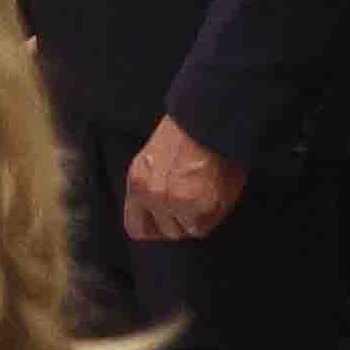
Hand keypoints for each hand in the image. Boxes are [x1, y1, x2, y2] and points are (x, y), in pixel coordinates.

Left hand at [124, 120, 243, 244]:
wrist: (210, 118)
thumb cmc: (189, 131)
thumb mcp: (156, 158)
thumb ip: (153, 187)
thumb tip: (160, 210)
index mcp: (138, 180)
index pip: (136, 226)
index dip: (154, 227)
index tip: (166, 220)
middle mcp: (153, 194)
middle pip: (166, 230)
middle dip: (181, 220)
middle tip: (194, 198)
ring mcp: (176, 202)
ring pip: (186, 230)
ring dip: (197, 217)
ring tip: (205, 191)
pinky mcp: (201, 207)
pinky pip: (205, 225)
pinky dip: (212, 214)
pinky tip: (214, 193)